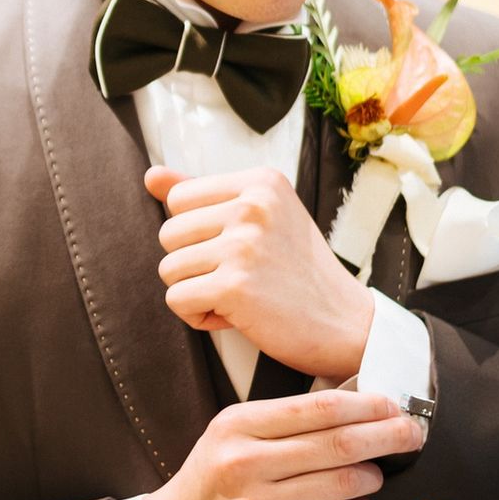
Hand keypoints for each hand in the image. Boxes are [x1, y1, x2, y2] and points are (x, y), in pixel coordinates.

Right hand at [136, 390, 424, 499]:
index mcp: (237, 425)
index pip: (316, 407)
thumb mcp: (229, 436)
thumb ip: (279, 422)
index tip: (391, 404)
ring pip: (342, 484)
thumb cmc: (208, 481)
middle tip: (411, 433)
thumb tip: (347, 405)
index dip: (364, 405)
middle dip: (385, 435)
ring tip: (374, 474)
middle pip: (337, 443)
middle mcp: (246, 461)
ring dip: (371, 477)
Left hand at [145, 165, 373, 379]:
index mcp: (260, 181)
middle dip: (192, 264)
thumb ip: (203, 195)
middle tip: (237, 277)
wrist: (348, 324)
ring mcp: (244, 245)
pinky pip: (176, 299)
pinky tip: (233, 316)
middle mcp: (253, 205)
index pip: (179, 198)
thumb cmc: (297, 271)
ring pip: (168, 268)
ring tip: (237, 296)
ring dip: (195, 291)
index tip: (234, 248)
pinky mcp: (235, 286)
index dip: (196, 232)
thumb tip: (151, 175)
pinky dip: (197, 316)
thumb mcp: (259, 218)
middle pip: (168, 233)